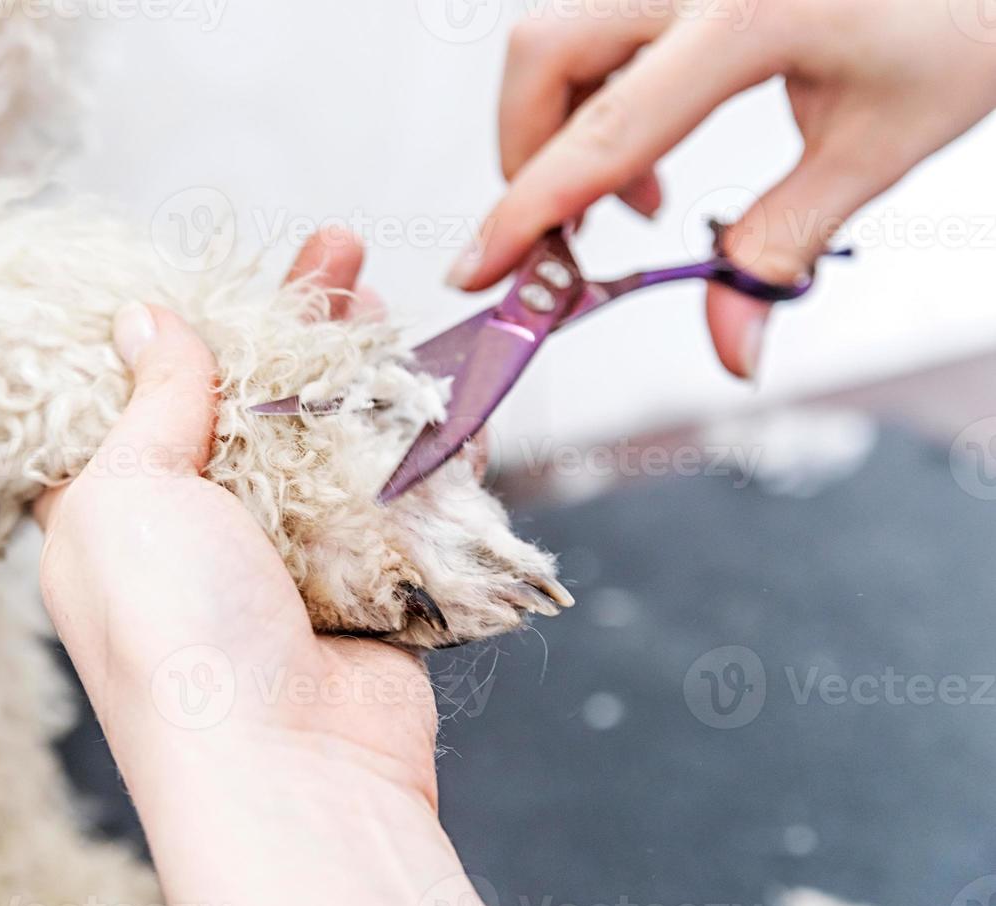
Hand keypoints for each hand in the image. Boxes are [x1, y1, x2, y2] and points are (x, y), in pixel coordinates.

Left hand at [36, 231, 514, 905]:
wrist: (290, 772)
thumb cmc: (176, 637)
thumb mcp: (126, 494)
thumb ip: (150, 402)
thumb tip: (143, 319)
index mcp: (108, 514)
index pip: (133, 400)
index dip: (172, 329)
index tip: (214, 269)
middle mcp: (192, 535)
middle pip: (246, 403)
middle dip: (289, 322)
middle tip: (334, 248)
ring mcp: (282, 559)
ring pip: (325, 436)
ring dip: (356, 361)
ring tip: (380, 287)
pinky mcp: (360, 584)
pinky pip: (393, 492)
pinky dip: (418, 436)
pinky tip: (437, 376)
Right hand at [450, 0, 995, 377]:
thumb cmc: (962, 17)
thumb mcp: (882, 143)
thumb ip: (785, 245)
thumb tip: (732, 344)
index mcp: (751, 13)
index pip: (607, 129)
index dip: (530, 208)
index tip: (484, 266)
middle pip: (544, 55)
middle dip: (528, 156)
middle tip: (564, 237)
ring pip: (559, 35)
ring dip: (560, 125)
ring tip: (632, 195)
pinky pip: (598, 21)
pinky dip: (595, 91)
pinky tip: (648, 140)